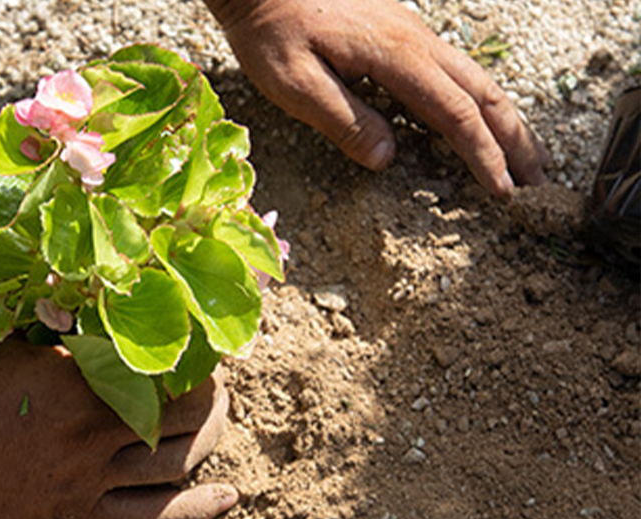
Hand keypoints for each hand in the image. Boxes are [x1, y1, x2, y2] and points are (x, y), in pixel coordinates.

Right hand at [0, 339, 235, 518]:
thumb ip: (45, 327)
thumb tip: (80, 300)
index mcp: (72, 381)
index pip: (149, 360)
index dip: (183, 347)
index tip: (196, 334)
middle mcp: (90, 431)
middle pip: (176, 411)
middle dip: (206, 391)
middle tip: (214, 375)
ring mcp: (87, 477)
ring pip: (173, 462)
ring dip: (208, 437)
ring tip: (220, 418)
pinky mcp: (77, 511)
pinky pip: (148, 517)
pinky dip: (194, 509)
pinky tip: (228, 496)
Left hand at [204, 0, 549, 195]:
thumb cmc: (272, 32)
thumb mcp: (294, 82)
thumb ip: (342, 119)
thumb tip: (387, 159)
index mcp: (396, 56)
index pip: (455, 113)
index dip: (482, 155)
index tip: (502, 191)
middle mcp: (416, 42)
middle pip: (484, 93)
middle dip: (515, 140)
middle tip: (540, 183)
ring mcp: (413, 35)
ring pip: (477, 79)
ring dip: (506, 120)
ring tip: (528, 157)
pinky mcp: (403, 34)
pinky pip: (457, 71)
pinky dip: (481, 102)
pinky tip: (482, 120)